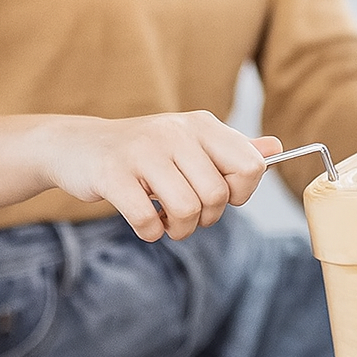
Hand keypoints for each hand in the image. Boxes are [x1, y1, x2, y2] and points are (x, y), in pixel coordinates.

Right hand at [45, 111, 282, 241]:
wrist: (80, 146)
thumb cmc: (145, 151)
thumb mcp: (190, 142)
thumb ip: (232, 149)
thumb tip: (276, 149)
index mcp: (202, 124)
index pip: (250, 165)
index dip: (241, 193)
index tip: (222, 196)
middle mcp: (176, 132)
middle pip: (218, 194)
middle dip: (207, 218)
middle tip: (188, 215)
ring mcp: (143, 151)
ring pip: (187, 209)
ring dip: (179, 229)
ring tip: (166, 220)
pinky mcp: (113, 174)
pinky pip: (146, 220)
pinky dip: (150, 232)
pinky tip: (145, 222)